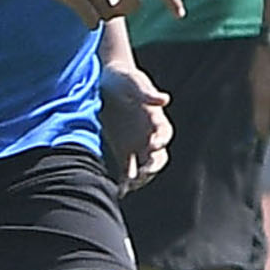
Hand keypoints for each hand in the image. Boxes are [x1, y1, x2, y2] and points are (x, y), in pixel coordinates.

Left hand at [101, 62, 173, 191]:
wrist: (104, 82)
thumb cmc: (123, 79)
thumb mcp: (134, 81)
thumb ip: (147, 92)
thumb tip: (164, 100)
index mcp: (156, 119)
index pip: (165, 133)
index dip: (162, 139)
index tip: (154, 144)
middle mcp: (149, 135)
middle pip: (158, 156)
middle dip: (153, 165)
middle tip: (144, 171)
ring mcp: (136, 146)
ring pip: (144, 167)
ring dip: (140, 177)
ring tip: (131, 182)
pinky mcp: (122, 152)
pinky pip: (127, 171)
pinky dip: (125, 182)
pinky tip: (120, 190)